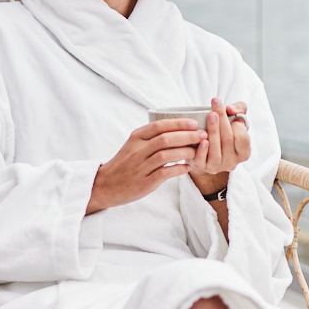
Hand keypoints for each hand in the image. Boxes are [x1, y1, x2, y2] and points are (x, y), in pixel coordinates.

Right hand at [86, 116, 208, 212]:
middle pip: (165, 139)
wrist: (106, 185)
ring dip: (185, 151)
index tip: (194, 123)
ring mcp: (140, 167)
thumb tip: (177, 128)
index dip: (178, 123)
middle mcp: (137, 150)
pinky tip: (187, 167)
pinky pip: (165, 173)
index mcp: (136, 138)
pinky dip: (178, 169)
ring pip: (166, 155)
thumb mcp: (133, 145)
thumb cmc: (124, 164)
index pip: (159, 126)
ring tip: (197, 151)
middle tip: (202, 135)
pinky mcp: (145, 182)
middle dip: (187, 136)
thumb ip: (151, 137)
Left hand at [188, 99, 249, 199]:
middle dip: (222, 120)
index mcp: (243, 152)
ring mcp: (217, 166)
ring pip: (215, 150)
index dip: (236, 124)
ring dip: (213, 131)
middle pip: (228, 140)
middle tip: (216, 104)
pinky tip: (202, 138)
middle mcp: (232, 162)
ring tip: (210, 115)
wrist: (204, 149)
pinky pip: (202, 160)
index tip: (228, 109)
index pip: (242, 138)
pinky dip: (202, 149)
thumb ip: (239, 109)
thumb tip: (231, 109)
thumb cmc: (223, 132)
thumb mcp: (236, 119)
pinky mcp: (202, 168)